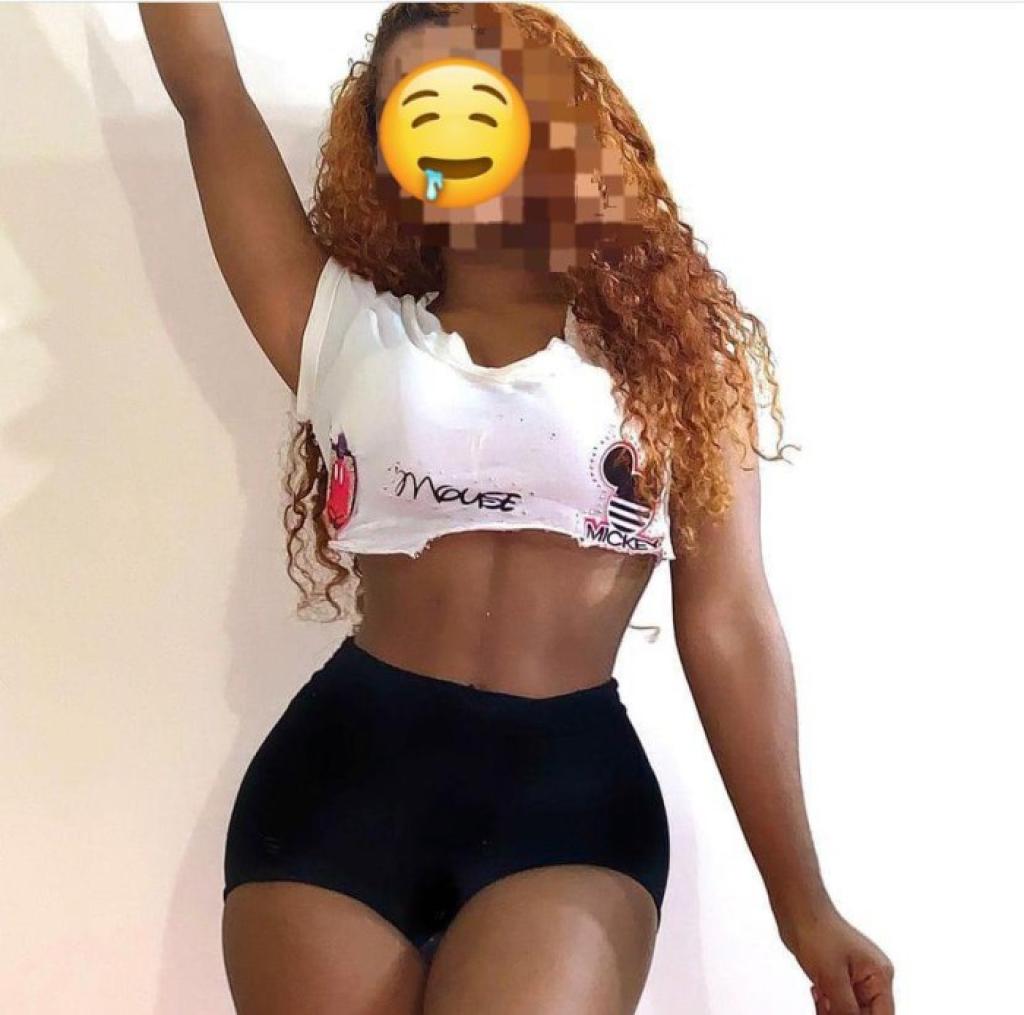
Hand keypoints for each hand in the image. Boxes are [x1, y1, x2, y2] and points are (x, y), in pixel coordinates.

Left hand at [779, 905, 894, 1013]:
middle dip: (844, 1014)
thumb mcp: (832, 978)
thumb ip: (846, 1009)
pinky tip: (818, 992)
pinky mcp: (839, 978)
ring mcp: (855, 978)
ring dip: (833, 1011)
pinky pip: (839, 1004)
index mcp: (879, 975)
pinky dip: (827, 1005)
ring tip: (820, 997)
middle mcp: (871, 978)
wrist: (795, 909)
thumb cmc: (816, 930)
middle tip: (826, 1006)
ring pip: (850, 1012)